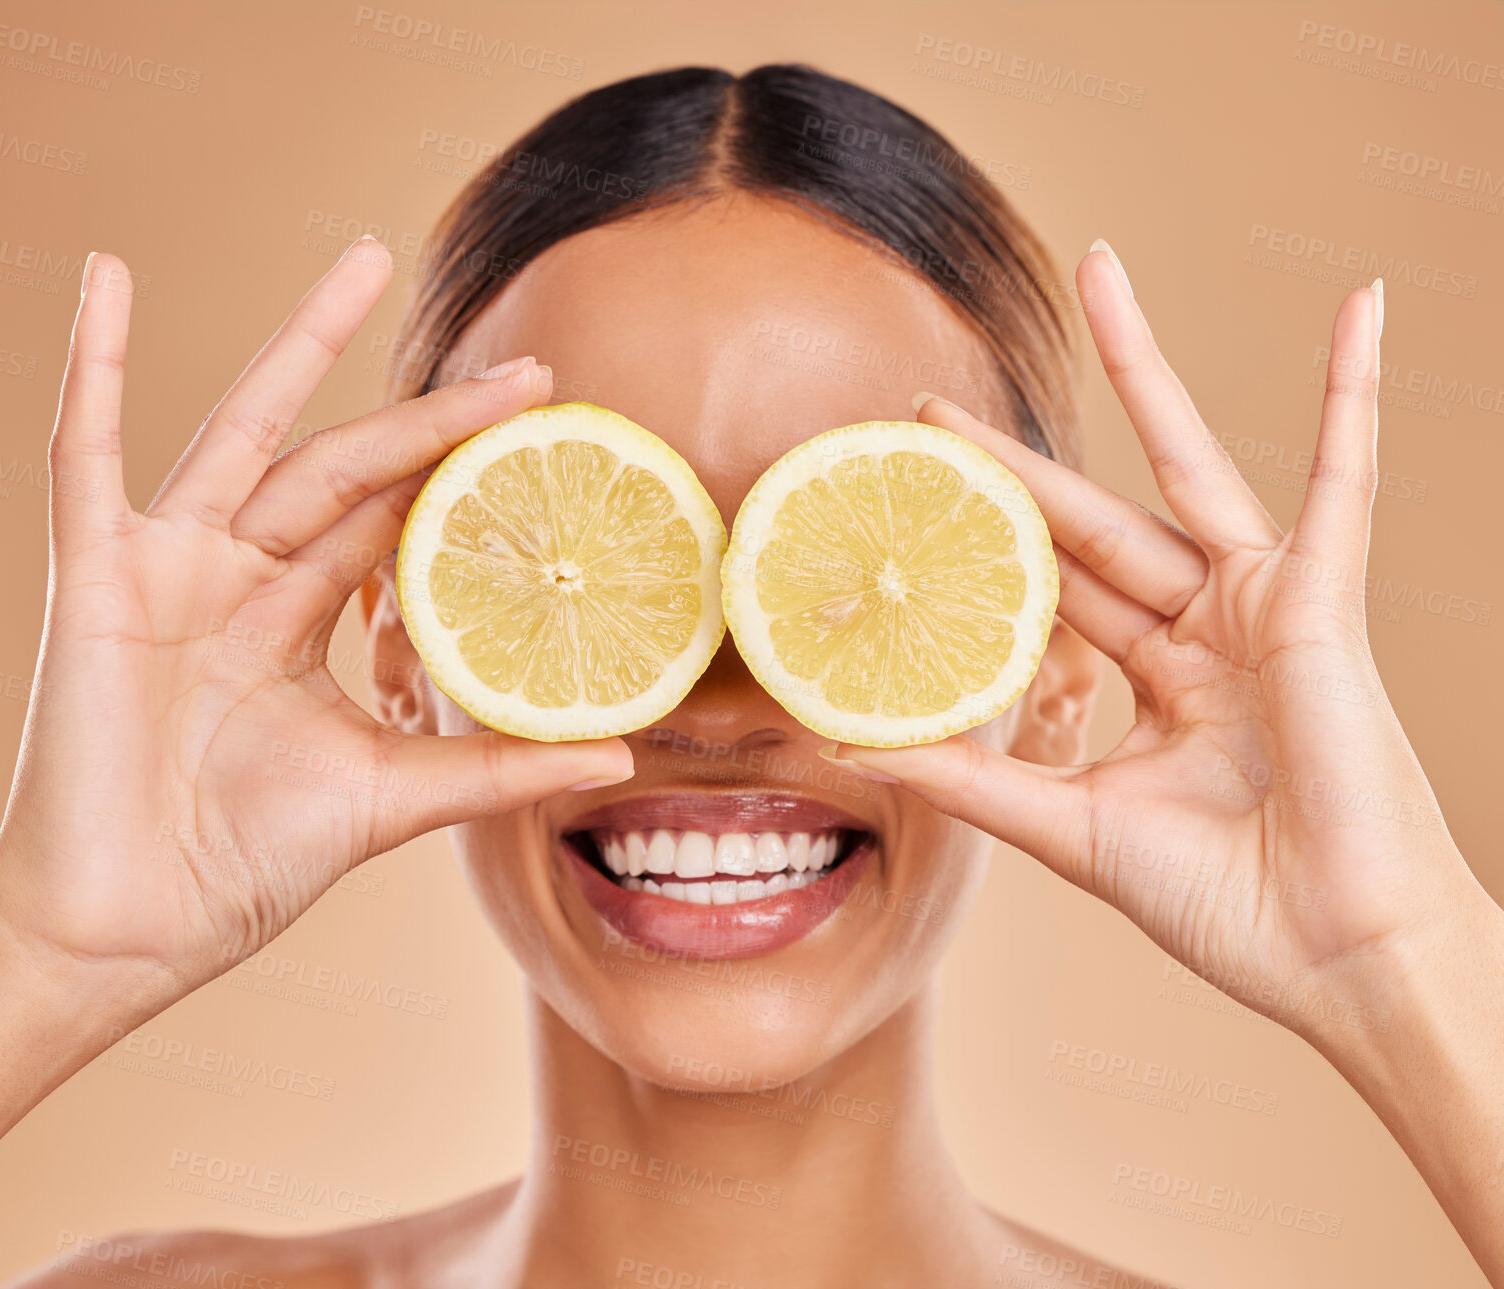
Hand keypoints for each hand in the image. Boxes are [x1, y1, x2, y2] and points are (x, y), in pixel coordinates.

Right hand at [0, 240, 632, 1000]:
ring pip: (249, 434)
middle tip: (530, 369)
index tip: (549, 446)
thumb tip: (620, 756)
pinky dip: (93, 366)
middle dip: (435, 417)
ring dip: (300, 344)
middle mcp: (239, 580)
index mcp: (297, 623)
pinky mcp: (99, 578)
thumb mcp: (392, 798)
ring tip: (362, 261)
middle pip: (349, 467)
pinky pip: (86, 454)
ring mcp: (170, 569)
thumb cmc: (241, 863)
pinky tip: (107, 278)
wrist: (129, 931)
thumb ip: (496, 766)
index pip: (396, 526)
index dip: (467, 482)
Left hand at [832, 244, 1488, 1036]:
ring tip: (1099, 267)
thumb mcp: (1069, 825)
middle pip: (1088, 519)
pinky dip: (1353, 393)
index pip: (1048, 592)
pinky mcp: (1323, 600)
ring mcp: (1264, 607)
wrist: (1339, 957)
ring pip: (1186, 465)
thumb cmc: (1225, 905)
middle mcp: (1205, 631)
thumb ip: (968, 777)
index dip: (977, 547)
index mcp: (1155, 681)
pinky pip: (1344, 480)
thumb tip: (843, 745)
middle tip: (924, 406)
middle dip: (1009, 464)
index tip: (905, 507)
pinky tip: (1362, 304)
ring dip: (1146, 367)